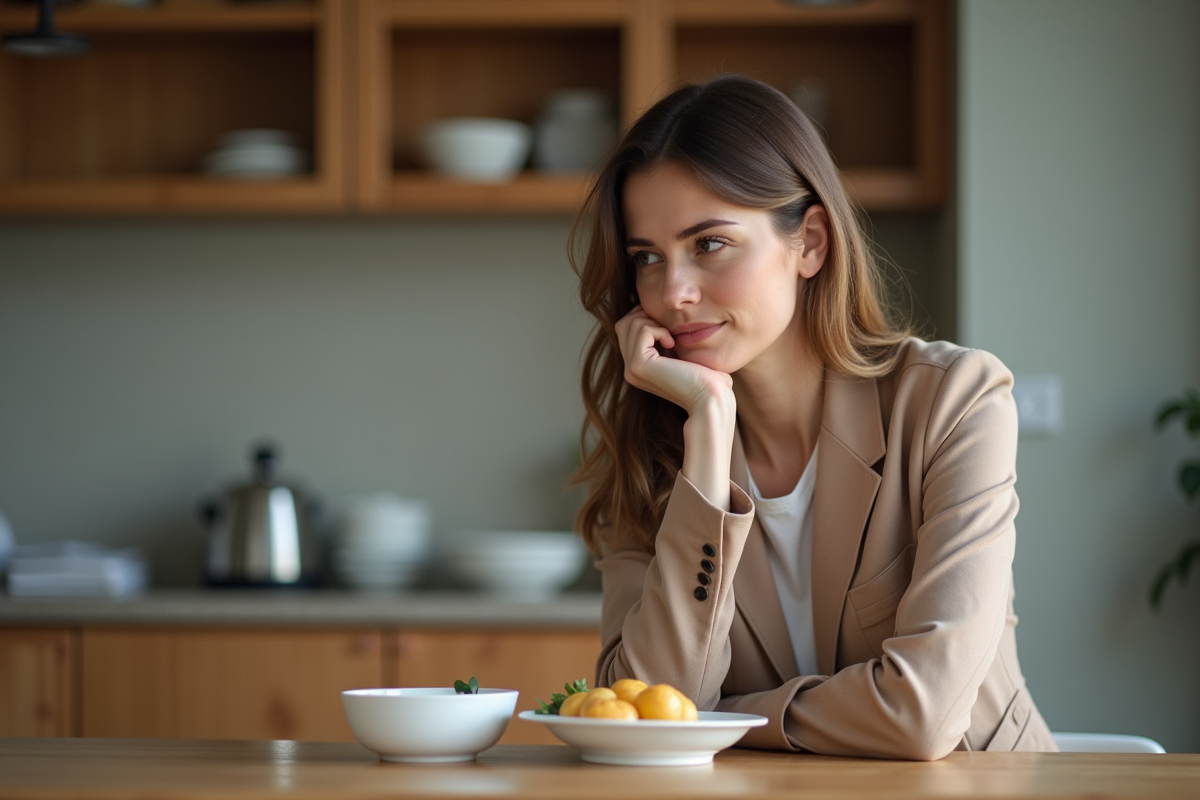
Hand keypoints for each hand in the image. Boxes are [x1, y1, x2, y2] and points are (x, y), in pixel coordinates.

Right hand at [616, 306, 735, 507]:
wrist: (710, 399)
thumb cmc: (706, 378)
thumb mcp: (681, 354)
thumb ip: (665, 338)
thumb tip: (661, 315)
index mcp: (637, 368)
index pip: (626, 329)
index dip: (647, 318)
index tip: (669, 327)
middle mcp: (629, 370)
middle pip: (624, 324)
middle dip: (647, 315)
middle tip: (669, 329)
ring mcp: (631, 369)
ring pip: (630, 323)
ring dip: (655, 322)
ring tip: (672, 338)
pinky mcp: (638, 365)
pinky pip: (642, 330)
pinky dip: (659, 329)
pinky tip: (673, 343)